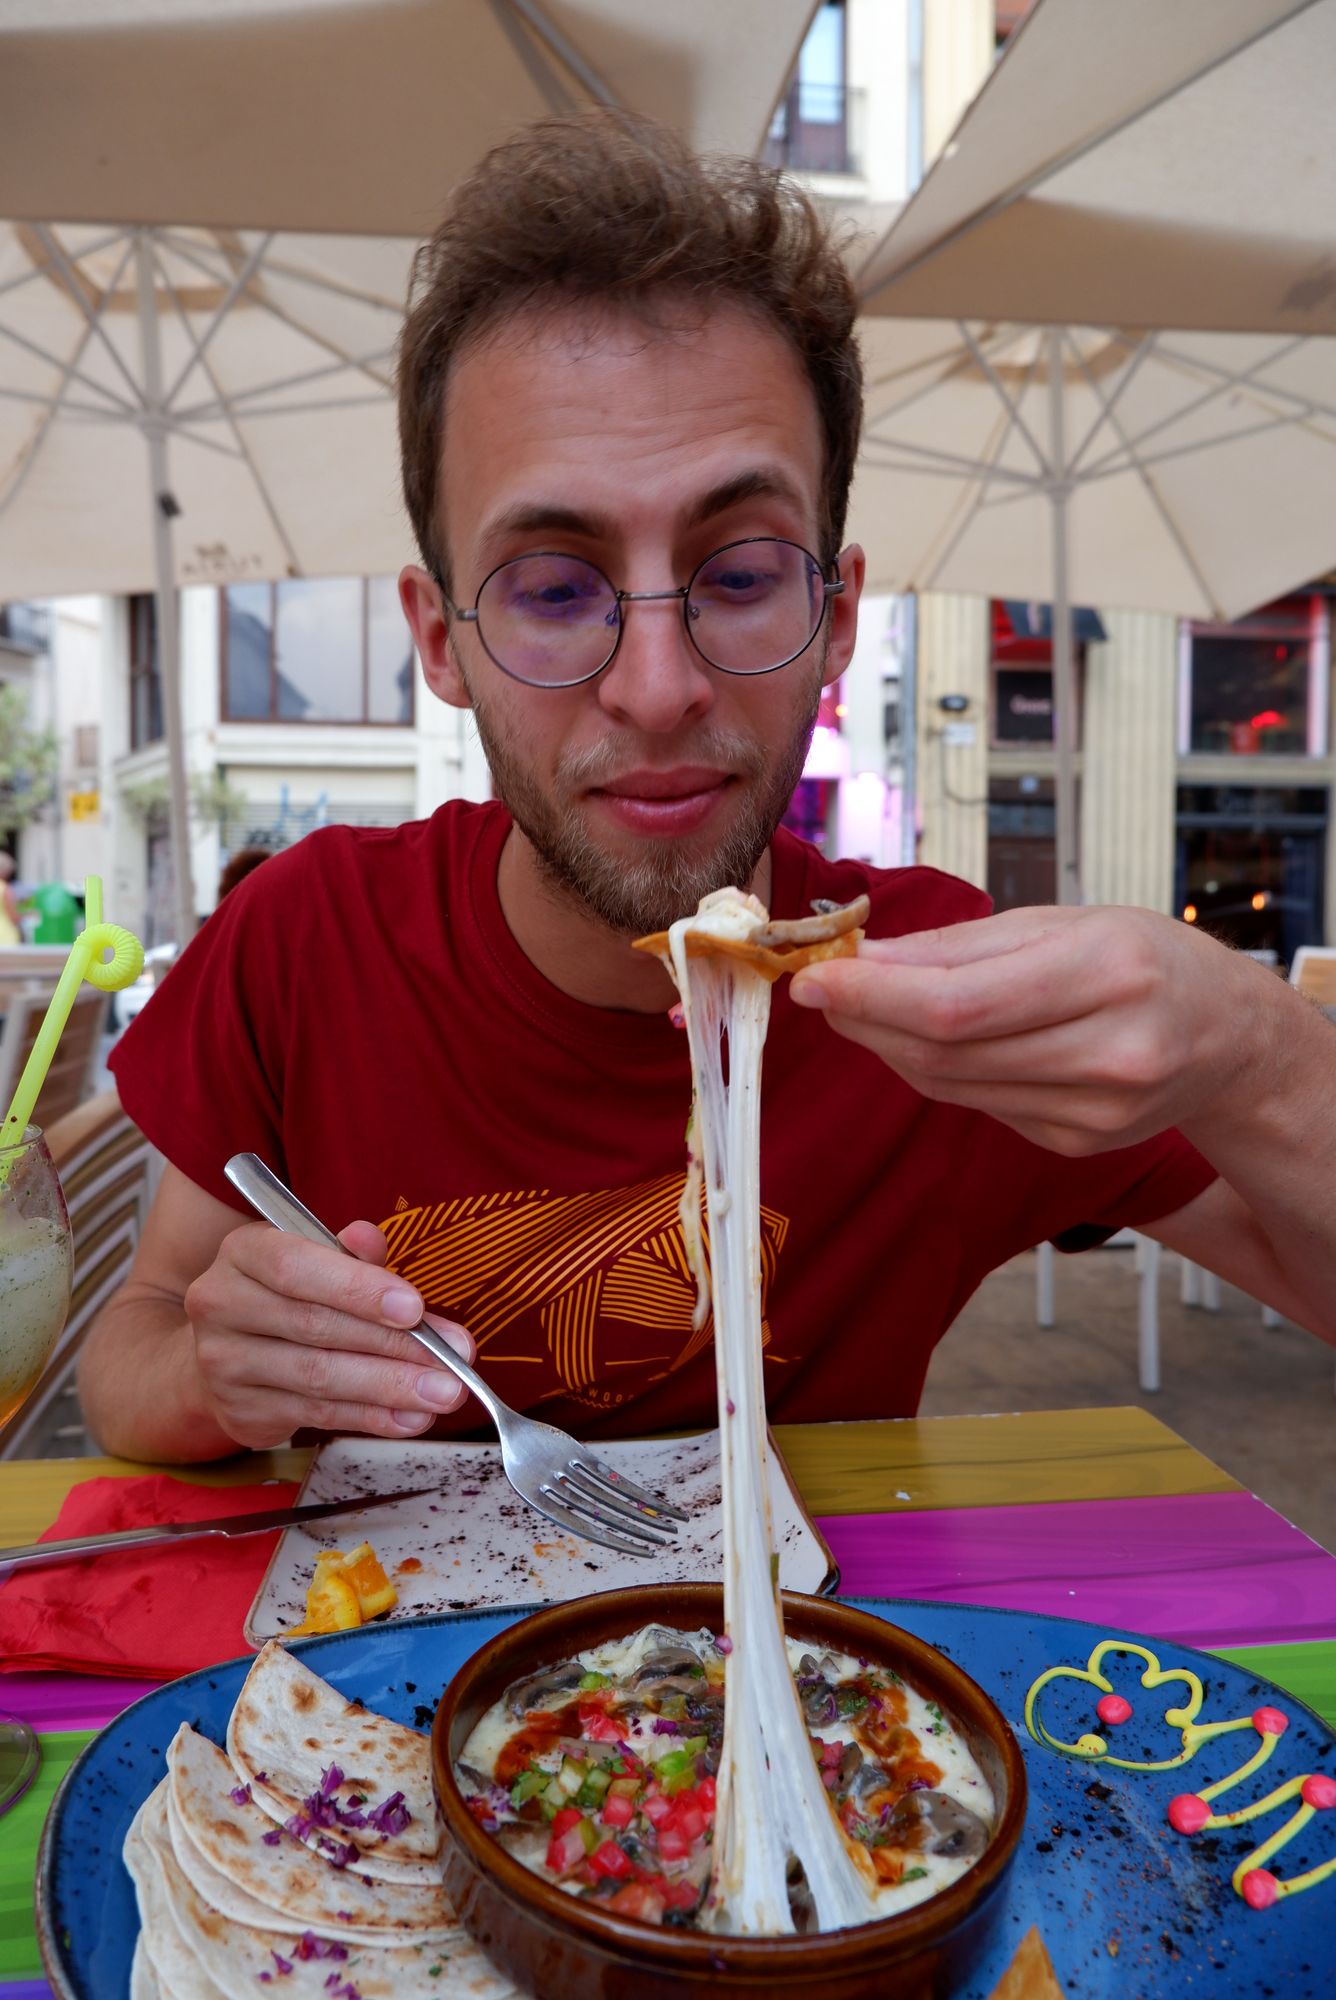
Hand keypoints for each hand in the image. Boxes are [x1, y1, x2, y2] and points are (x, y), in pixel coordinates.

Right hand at [183, 1220, 473, 1448]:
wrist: (228, 1348)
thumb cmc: (289, 1293)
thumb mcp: (317, 1259)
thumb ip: (352, 1255)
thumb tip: (373, 1241)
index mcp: (243, 1252)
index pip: (296, 1268)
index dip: (357, 1288)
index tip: (414, 1307)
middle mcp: (221, 1304)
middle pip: (315, 1327)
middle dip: (394, 1345)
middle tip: (454, 1360)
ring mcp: (224, 1362)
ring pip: (318, 1377)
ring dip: (390, 1388)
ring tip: (443, 1393)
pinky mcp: (240, 1410)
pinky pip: (316, 1414)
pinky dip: (370, 1417)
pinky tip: (409, 1417)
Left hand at [790, 903, 1267, 1156]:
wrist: (1227, 1036)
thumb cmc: (1142, 960)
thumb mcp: (1062, 922)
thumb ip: (958, 947)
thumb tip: (863, 958)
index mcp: (1107, 974)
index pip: (957, 1004)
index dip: (871, 996)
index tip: (813, 978)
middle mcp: (1109, 1052)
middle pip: (945, 1052)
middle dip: (866, 1019)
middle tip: (822, 988)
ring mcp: (1096, 1111)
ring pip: (951, 1086)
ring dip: (889, 1047)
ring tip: (862, 1007)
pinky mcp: (1078, 1144)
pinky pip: (977, 1105)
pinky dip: (938, 1072)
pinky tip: (929, 1041)